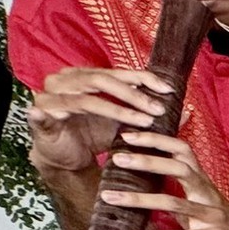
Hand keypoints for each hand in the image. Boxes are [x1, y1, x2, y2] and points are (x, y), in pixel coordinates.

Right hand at [26, 64, 168, 174]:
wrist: (68, 157)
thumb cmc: (93, 135)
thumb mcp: (125, 124)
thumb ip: (150, 115)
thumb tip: (188, 112)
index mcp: (83, 76)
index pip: (115, 72)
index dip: (142, 78)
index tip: (168, 89)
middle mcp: (65, 81)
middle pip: (101, 80)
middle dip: (133, 95)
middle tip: (158, 109)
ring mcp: (50, 98)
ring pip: (86, 100)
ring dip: (116, 110)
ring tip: (142, 122)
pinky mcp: (40, 119)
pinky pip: (42, 116)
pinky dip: (42, 115)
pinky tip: (43, 114)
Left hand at [97, 132, 228, 229]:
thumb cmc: (224, 222)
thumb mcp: (203, 198)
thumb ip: (179, 185)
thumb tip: (148, 173)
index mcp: (203, 181)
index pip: (182, 150)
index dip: (157, 140)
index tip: (129, 135)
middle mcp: (208, 193)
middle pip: (178, 168)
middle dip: (147, 161)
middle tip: (117, 158)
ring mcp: (213, 215)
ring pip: (174, 202)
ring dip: (140, 199)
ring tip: (110, 198)